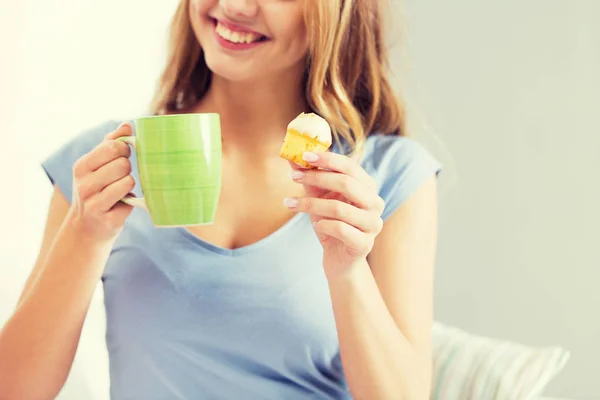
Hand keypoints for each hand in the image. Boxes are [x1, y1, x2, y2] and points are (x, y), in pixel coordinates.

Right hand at [67, 123, 134, 242]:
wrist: (86, 229)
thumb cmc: (96, 191)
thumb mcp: (96, 166)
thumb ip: (111, 143)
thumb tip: (127, 124)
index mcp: (81, 166)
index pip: (112, 147)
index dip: (125, 150)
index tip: (122, 157)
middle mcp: (84, 184)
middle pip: (123, 164)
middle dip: (127, 169)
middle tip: (120, 178)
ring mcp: (93, 203)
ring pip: (128, 181)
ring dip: (129, 185)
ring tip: (120, 191)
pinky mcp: (107, 219)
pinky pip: (130, 200)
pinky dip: (130, 201)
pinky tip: (120, 204)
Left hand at [284, 152, 384, 279]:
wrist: (339, 259)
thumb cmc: (330, 223)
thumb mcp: (319, 197)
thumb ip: (310, 177)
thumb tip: (292, 156)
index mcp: (368, 188)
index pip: (351, 166)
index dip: (328, 159)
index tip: (304, 155)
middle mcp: (375, 204)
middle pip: (346, 184)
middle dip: (316, 178)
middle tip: (293, 176)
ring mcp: (373, 224)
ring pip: (339, 208)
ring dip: (310, 204)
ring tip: (291, 203)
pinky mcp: (364, 244)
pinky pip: (340, 229)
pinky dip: (323, 225)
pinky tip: (316, 226)